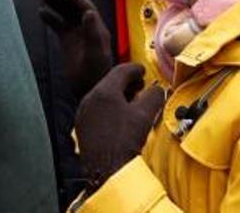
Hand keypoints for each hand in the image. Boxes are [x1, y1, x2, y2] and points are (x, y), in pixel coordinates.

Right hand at [39, 0, 112, 100]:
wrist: (89, 92)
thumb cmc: (94, 75)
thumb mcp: (95, 55)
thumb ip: (93, 33)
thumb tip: (89, 12)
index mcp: (96, 29)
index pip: (84, 6)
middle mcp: (88, 29)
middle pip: (75, 7)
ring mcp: (78, 35)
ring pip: (66, 14)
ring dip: (56, 4)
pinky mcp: (68, 42)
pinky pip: (59, 25)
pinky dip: (51, 18)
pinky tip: (41, 13)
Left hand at [75, 63, 164, 191]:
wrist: (106, 169)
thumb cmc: (125, 142)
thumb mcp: (145, 115)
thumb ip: (154, 96)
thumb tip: (158, 90)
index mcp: (104, 92)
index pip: (120, 71)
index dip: (135, 69)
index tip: (142, 70)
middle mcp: (90, 99)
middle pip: (110, 82)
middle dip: (126, 82)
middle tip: (140, 85)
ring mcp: (83, 112)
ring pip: (102, 96)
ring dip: (118, 95)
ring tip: (132, 101)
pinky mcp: (82, 125)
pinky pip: (96, 109)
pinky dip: (109, 107)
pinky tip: (120, 117)